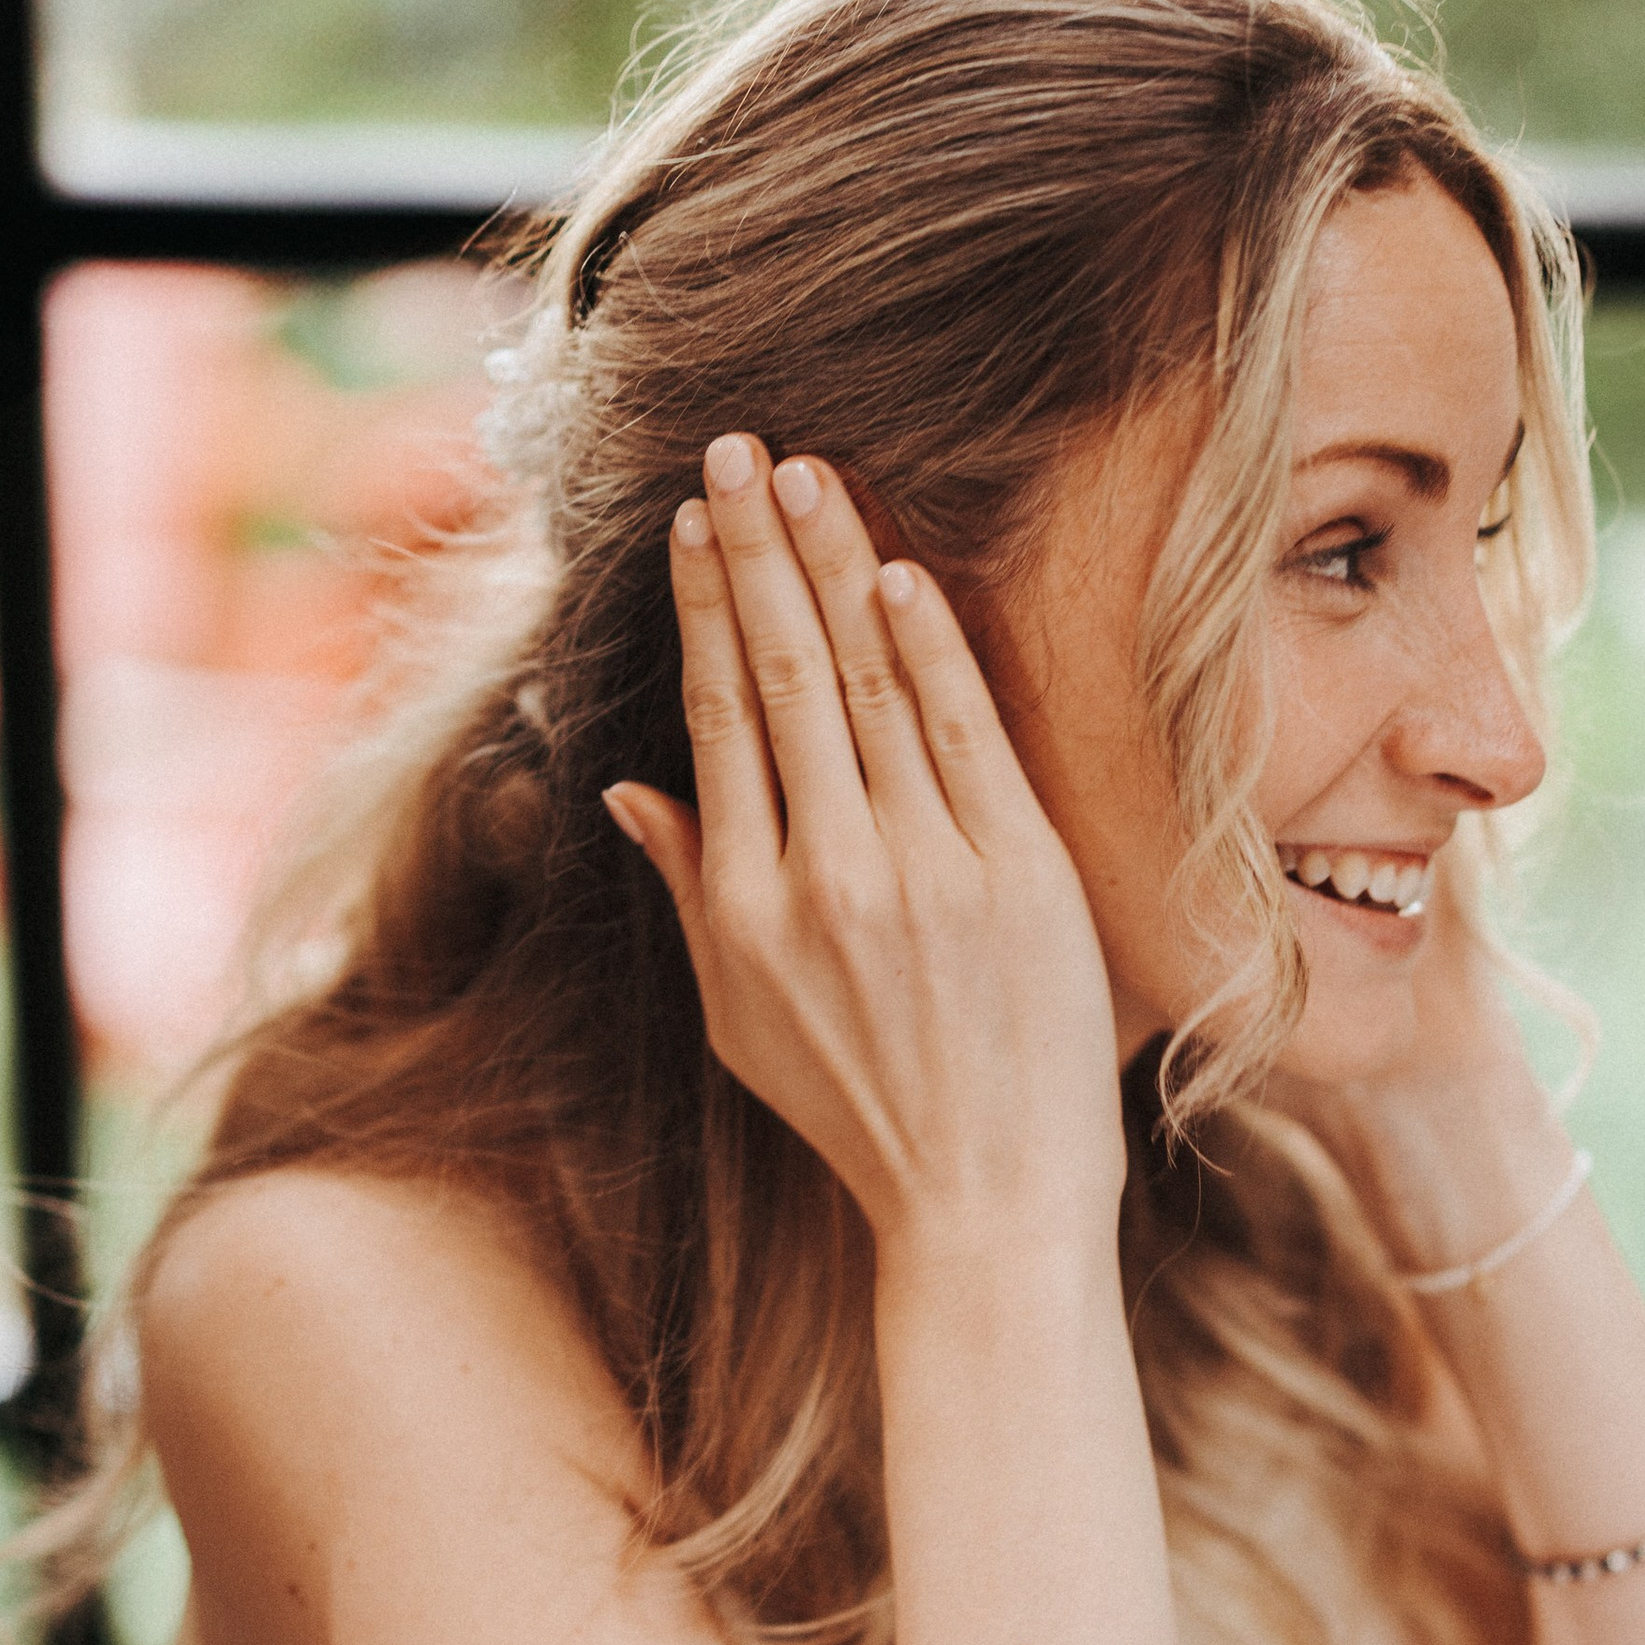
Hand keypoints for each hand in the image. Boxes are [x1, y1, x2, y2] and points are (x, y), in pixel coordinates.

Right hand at [607, 436, 1125, 1266]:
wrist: (986, 1197)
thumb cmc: (862, 1111)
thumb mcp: (742, 1020)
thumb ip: (688, 894)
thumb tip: (628, 785)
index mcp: (745, 909)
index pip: (717, 719)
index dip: (705, 609)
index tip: (693, 522)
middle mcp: (825, 878)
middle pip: (778, 676)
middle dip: (754, 549)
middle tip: (735, 447)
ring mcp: (924, 872)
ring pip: (862, 685)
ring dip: (832, 564)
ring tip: (805, 472)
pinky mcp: (1017, 875)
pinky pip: (962, 734)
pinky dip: (927, 647)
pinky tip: (897, 570)